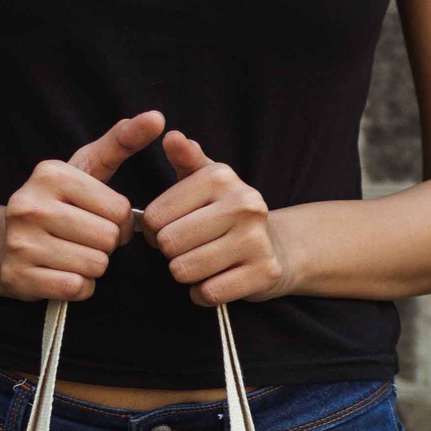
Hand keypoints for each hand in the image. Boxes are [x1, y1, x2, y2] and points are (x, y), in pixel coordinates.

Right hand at [0, 110, 164, 299]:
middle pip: (108, 240)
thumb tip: (157, 118)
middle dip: (106, 245)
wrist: (1, 243)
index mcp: (51, 174)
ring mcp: (22, 242)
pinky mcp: (20, 277)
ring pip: (96, 266)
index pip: (119, 210)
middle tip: (86, 240)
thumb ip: (122, 142)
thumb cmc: (56, 204)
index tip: (102, 219)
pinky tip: (62, 273)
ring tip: (72, 255)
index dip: (120, 222)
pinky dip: (79, 286)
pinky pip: (77, 288)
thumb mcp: (85, 168)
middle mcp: (31, 204)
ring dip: (93, 267)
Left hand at [141, 130, 294, 304]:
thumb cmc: (228, 212)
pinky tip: (215, 280)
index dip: (152, 230)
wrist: (277, 245)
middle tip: (185, 249)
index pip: (155, 215)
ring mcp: (256, 239)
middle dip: (169, 253)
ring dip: (185, 274)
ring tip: (201, 263)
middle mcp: (242, 204)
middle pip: (169, 243)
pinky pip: (209, 293)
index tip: (167, 229)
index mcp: (220, 177)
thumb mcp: (207, 180)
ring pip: (186, 270)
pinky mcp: (263, 272)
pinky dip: (203, 293)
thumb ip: (185, 159)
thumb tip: (172, 137)